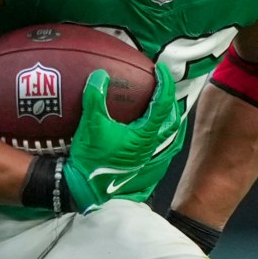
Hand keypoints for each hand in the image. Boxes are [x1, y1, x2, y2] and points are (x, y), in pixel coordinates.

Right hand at [62, 62, 184, 211]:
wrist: (85, 188)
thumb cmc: (90, 159)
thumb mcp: (90, 124)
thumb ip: (95, 97)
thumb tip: (100, 75)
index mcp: (144, 135)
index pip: (163, 104)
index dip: (165, 84)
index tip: (162, 70)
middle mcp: (150, 147)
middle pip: (172, 121)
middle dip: (171, 103)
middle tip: (164, 88)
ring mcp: (146, 158)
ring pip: (168, 137)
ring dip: (169, 121)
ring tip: (164, 110)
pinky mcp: (138, 165)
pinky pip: (157, 148)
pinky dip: (160, 137)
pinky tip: (150, 134)